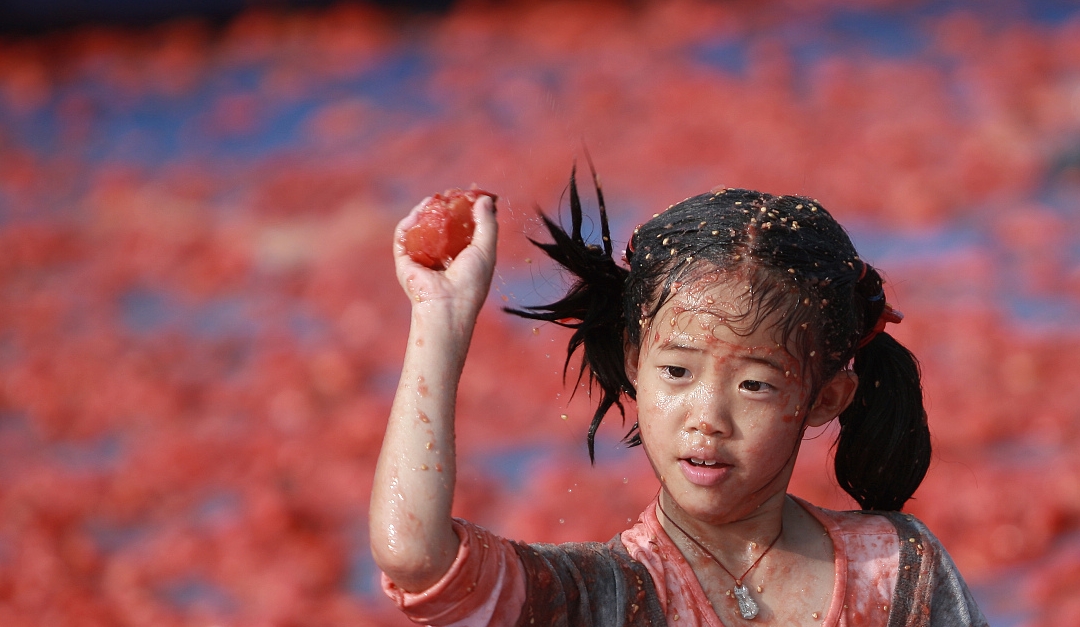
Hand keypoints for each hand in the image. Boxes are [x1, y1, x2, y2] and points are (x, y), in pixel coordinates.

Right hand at [393, 193, 497, 324]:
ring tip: (433, 199)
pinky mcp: (405, 262)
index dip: (466, 209)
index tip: (471, 194)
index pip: (463, 228)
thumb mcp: (486, 250)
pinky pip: (403, 237)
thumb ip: (487, 224)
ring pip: (420, 229)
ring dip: (425, 211)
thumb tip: (486, 199)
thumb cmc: (471, 283)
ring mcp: (422, 259)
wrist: (447, 306)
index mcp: (462, 258)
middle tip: (450, 193)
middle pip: (440, 226)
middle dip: (444, 207)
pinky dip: (408, 223)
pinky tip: (418, 212)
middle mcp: (441, 257)